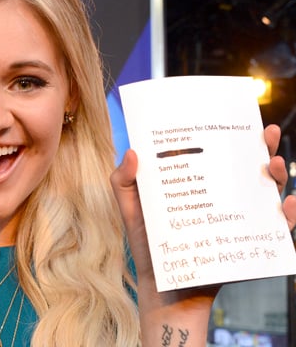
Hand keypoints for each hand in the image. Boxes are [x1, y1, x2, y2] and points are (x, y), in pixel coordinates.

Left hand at [109, 124, 294, 345]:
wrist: (164, 287)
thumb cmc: (148, 244)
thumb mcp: (131, 209)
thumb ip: (124, 182)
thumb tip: (132, 151)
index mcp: (197, 182)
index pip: (216, 152)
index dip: (230, 133)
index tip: (238, 117)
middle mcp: (222, 196)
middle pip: (249, 166)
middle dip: (265, 147)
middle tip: (269, 134)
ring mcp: (238, 218)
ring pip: (267, 191)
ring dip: (279, 175)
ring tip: (274, 165)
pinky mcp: (249, 241)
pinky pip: (277, 228)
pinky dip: (289, 216)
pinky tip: (287, 205)